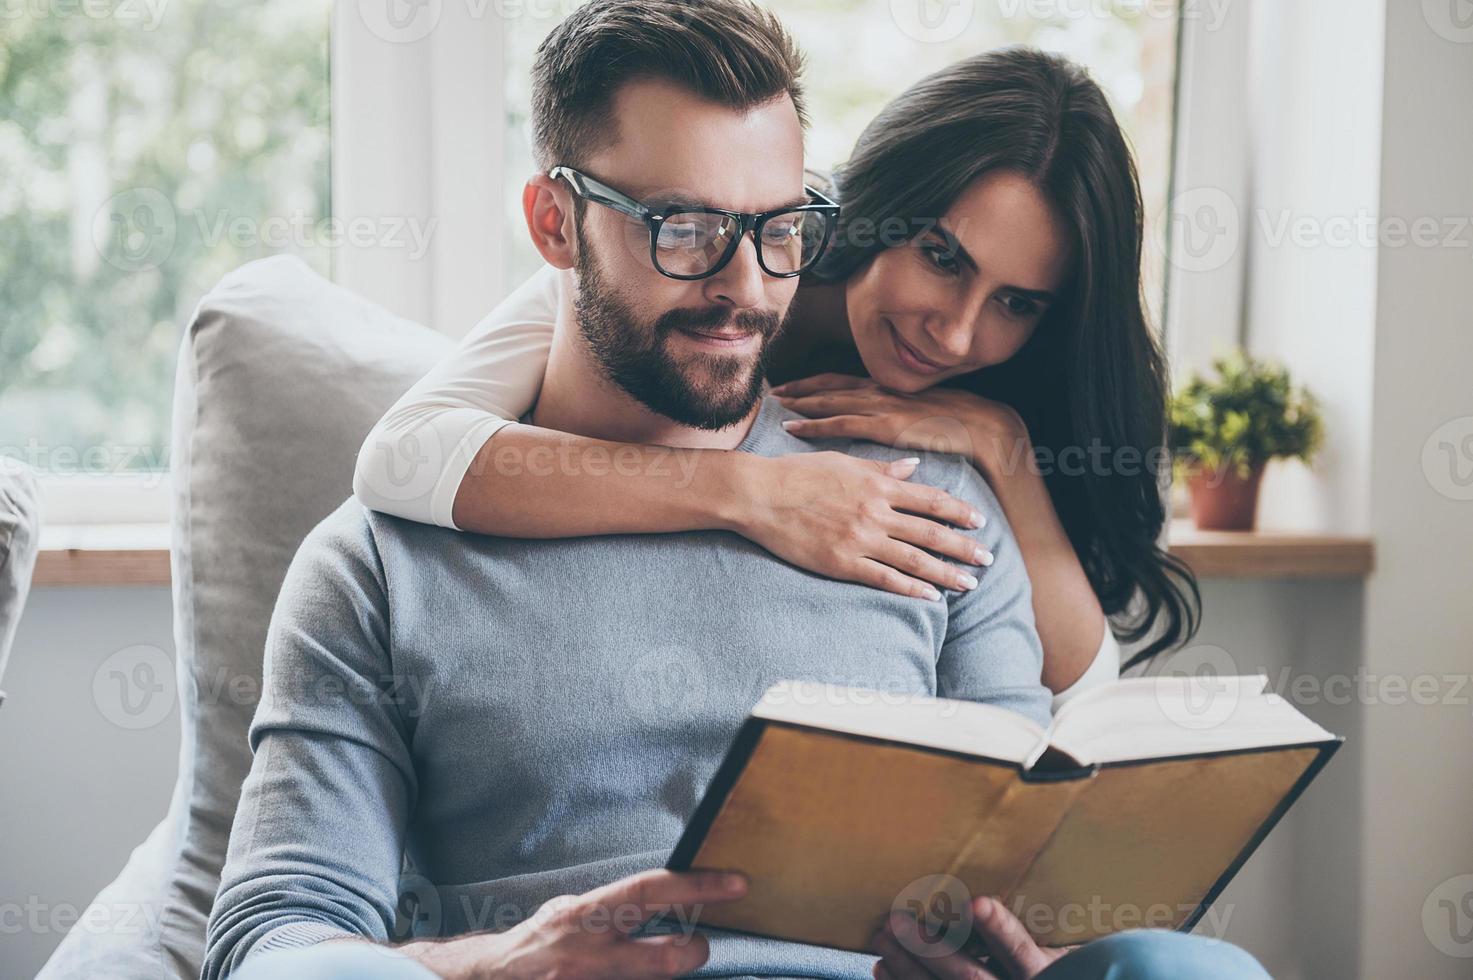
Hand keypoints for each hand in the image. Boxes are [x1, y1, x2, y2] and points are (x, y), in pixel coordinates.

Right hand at [400, 869, 745, 979]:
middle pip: (667, 957)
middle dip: (695, 951)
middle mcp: (592, 954)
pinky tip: (631, 974)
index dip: (698, 887)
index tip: (737, 883)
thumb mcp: (568, 912)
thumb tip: (654, 899)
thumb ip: (609, 909)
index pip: (652, 892)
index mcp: (587, 916)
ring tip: (663, 961)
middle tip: (700, 945)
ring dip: (662, 973)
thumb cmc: (535, 944)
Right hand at [737, 449, 993, 599]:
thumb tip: (914, 467)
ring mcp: (860, 539)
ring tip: (969, 584)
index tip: (980, 522)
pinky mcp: (842, 563)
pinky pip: (884, 579)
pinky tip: (931, 598)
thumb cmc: (798, 474)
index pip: (931, 500)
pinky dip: (911, 589)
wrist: (760, 494)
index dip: (959, 511)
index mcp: (878, 485)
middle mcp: (876, 513)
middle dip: (963, 547)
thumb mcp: (844, 461)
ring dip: (946, 573)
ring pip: (914, 559)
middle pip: (931, 532)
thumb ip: (882, 468)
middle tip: (988, 559)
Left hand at [771, 374, 1029, 480]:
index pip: (844, 381)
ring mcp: (882, 407)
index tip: (791, 387)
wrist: (985, 428)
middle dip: (799, 389)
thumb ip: (902, 416)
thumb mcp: (925, 414)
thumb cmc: (960, 425)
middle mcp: (881, 391)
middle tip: (771, 393)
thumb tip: (888, 424)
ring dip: (799, 403)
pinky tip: (792, 428)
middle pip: (829, 386)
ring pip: (829, 401)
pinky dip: (813, 424)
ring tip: (773, 407)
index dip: (815, 384)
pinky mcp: (884, 425)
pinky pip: (840, 423)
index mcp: (891, 388)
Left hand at [870, 897, 1072, 979]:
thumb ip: (1029, 914)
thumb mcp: (1051, 936)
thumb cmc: (1044, 953)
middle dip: (930, 950)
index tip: (976, 903)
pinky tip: (882, 968)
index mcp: (1040, 968)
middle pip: (971, 977)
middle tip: (896, 921)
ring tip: (883, 938)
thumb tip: (982, 874)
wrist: (1042, 979)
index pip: (1018, 949)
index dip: (998, 928)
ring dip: (908, 967)